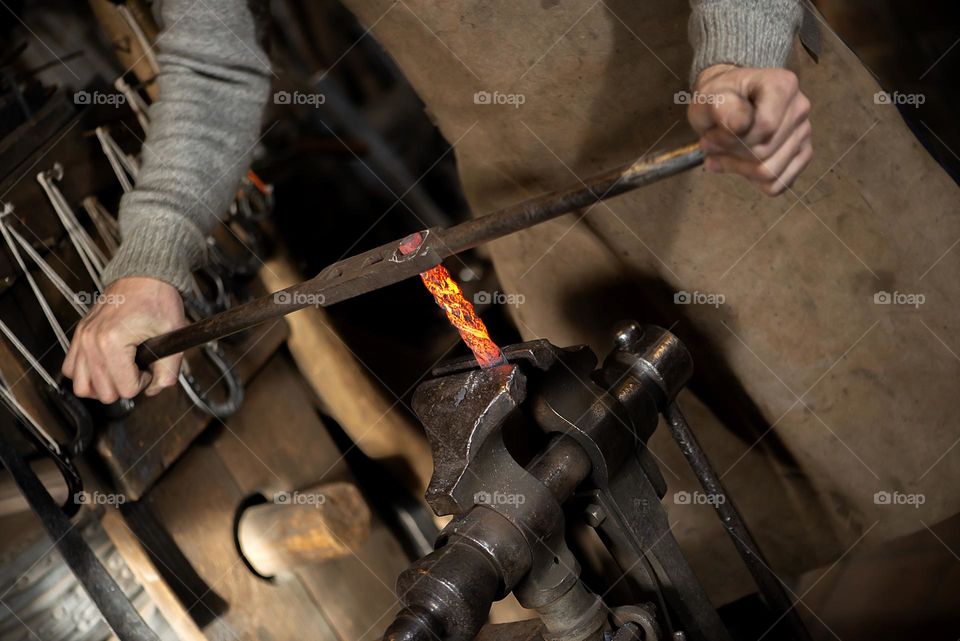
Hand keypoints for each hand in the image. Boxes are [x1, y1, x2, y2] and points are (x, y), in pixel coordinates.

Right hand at [62, 277, 186, 402]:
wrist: (145, 276)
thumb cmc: (158, 300)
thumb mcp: (173, 334)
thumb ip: (169, 370)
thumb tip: (155, 389)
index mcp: (112, 341)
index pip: (125, 389)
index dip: (144, 382)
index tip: (151, 365)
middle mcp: (90, 341)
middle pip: (103, 393)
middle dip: (125, 386)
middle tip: (139, 368)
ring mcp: (81, 338)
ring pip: (82, 387)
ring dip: (104, 386)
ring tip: (122, 371)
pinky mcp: (78, 335)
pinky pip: (70, 370)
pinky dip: (87, 375)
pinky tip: (107, 366)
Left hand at [687, 64, 812, 195]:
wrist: (726, 102)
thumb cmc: (719, 99)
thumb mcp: (709, 97)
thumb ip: (722, 107)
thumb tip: (740, 125)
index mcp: (783, 85)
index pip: (765, 126)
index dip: (731, 138)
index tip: (711, 133)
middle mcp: (800, 108)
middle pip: (764, 152)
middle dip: (730, 153)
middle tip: (712, 143)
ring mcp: (804, 134)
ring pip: (770, 172)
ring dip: (738, 168)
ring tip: (723, 153)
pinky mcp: (801, 156)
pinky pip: (778, 184)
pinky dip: (752, 180)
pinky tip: (739, 164)